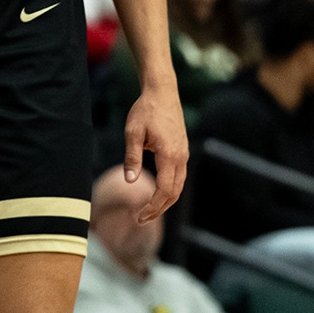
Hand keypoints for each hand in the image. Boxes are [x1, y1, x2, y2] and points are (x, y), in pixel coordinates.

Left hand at [124, 81, 187, 221]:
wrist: (162, 93)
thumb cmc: (145, 110)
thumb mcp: (133, 132)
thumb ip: (132, 157)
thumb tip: (130, 181)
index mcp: (169, 154)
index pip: (165, 190)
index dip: (153, 206)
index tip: (139, 216)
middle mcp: (181, 157)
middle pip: (174, 193)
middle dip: (159, 209)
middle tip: (140, 220)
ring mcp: (183, 154)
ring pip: (178, 186)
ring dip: (165, 201)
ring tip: (147, 211)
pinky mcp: (182, 151)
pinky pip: (178, 177)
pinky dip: (169, 190)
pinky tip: (156, 194)